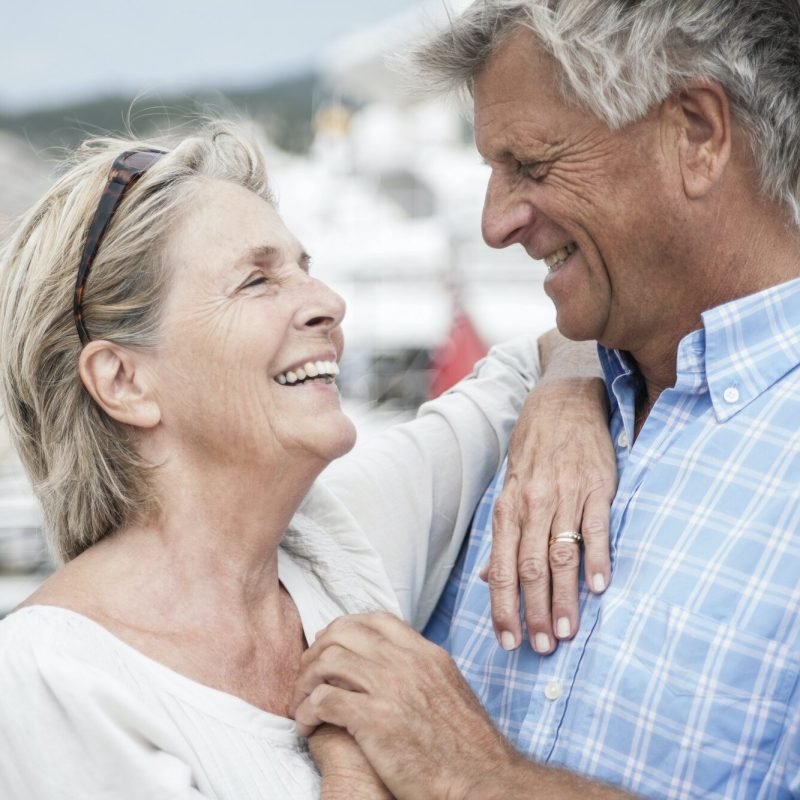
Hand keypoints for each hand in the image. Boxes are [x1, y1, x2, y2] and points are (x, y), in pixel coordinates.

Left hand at [293, 612, 516, 799]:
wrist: (481, 782)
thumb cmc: (466, 749)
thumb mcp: (450, 691)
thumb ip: (422, 673)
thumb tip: (398, 669)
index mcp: (426, 654)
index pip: (376, 620)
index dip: (344, 629)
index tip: (330, 648)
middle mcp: (407, 663)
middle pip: (344, 633)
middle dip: (317, 652)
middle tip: (307, 677)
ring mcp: (390, 688)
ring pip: (327, 662)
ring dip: (305, 683)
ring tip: (301, 704)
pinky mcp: (374, 719)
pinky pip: (322, 700)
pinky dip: (306, 711)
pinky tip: (307, 726)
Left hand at [486, 332, 616, 653]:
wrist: (564, 402)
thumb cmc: (534, 452)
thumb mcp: (509, 489)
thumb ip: (501, 536)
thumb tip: (487, 578)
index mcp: (508, 509)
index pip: (502, 569)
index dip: (503, 608)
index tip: (509, 642)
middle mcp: (533, 505)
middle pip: (530, 569)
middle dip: (535, 612)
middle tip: (543, 646)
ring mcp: (566, 495)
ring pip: (561, 555)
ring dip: (565, 597)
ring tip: (568, 631)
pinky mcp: (597, 487)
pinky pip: (596, 527)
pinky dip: (598, 558)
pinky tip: (600, 587)